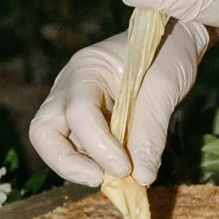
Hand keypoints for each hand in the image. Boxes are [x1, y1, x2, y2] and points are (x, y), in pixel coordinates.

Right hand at [28, 19, 209, 187]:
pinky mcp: (88, 123)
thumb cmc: (168, 52)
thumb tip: (141, 177)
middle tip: (102, 179)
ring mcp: (74, 106)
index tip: (125, 168)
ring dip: (84, 167)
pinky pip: (80, 150)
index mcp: (86, 68)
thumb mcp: (165, 85)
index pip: (77, 112)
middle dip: (67, 163)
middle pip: (44, 132)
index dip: (98, 146)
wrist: (175, 39)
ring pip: (56, 145)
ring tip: (120, 178)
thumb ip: (151, 130)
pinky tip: (125, 171)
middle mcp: (70, 88)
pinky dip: (98, 165)